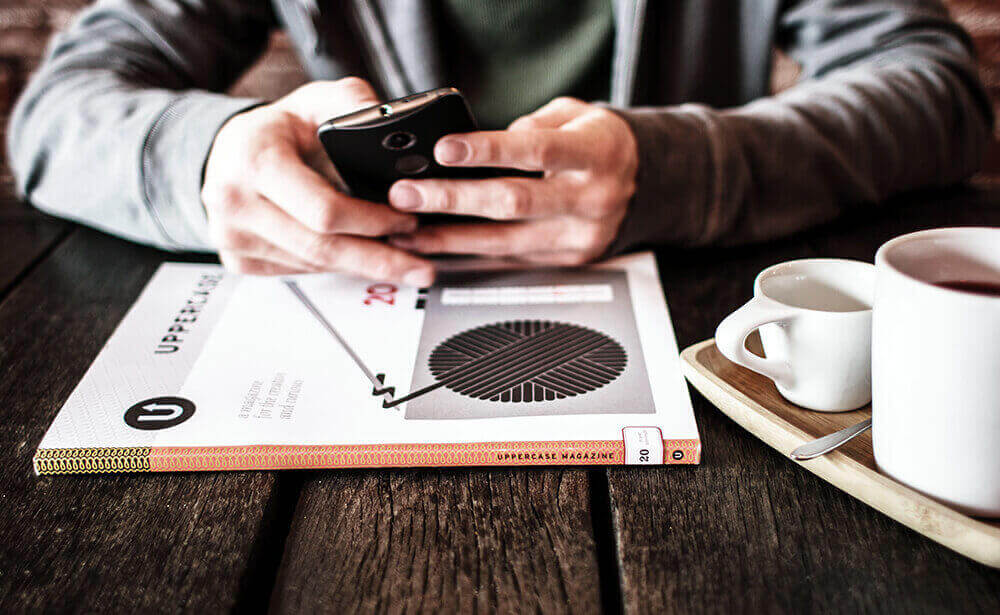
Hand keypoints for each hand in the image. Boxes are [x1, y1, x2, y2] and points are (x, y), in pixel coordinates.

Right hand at [202, 78, 434, 285]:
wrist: (229, 152)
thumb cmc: (277, 129)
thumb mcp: (315, 100)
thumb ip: (353, 103)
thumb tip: (389, 121)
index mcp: (255, 160)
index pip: (324, 210)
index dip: (372, 221)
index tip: (407, 222)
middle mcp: (235, 202)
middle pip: (321, 248)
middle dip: (378, 259)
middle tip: (420, 268)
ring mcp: (232, 236)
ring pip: (313, 264)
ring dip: (360, 265)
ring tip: (400, 261)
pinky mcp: (237, 259)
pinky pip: (298, 271)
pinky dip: (334, 266)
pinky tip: (358, 259)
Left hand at [386, 97, 637, 264]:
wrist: (649, 183)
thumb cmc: (601, 144)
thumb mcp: (577, 115)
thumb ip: (533, 124)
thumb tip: (480, 142)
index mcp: (597, 153)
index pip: (537, 150)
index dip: (488, 150)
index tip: (444, 149)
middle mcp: (592, 198)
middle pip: (514, 203)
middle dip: (453, 199)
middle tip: (407, 194)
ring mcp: (581, 235)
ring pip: (506, 242)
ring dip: (450, 238)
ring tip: (408, 230)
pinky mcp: (569, 259)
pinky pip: (512, 259)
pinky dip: (472, 254)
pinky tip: (439, 247)